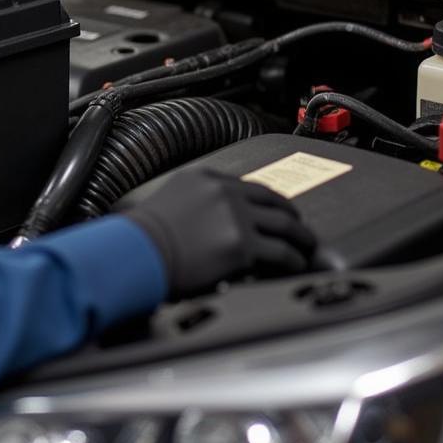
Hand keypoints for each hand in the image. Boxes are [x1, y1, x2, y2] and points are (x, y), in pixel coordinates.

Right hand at [122, 167, 316, 298]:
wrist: (136, 252)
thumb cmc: (143, 236)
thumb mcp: (170, 200)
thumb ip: (197, 203)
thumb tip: (211, 223)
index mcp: (207, 178)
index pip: (249, 186)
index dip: (269, 201)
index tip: (277, 210)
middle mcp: (225, 192)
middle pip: (274, 201)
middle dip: (293, 216)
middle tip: (300, 227)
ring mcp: (236, 217)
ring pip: (285, 225)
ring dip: (301, 237)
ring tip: (307, 247)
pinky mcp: (242, 245)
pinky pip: (280, 252)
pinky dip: (292, 259)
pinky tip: (294, 264)